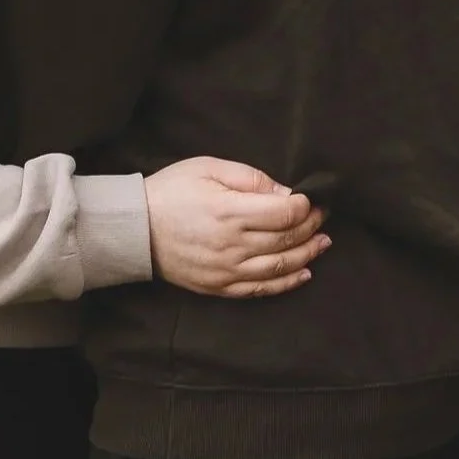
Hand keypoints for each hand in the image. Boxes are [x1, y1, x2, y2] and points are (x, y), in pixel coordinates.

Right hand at [144, 158, 328, 298]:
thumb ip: (250, 178)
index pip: (285, 213)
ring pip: (280, 267)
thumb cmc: (170, 191)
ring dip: (307, 255)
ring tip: (322, 244)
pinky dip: (286, 283)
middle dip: (311, 227)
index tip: (313, 199)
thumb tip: (285, 192)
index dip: (306, 206)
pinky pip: (260, 289)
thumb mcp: (209, 168)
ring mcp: (226, 270)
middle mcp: (232, 246)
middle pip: (287, 239)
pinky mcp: (219, 287)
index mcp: (230, 212)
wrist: (135, 229)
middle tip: (322, 218)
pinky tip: (303, 272)